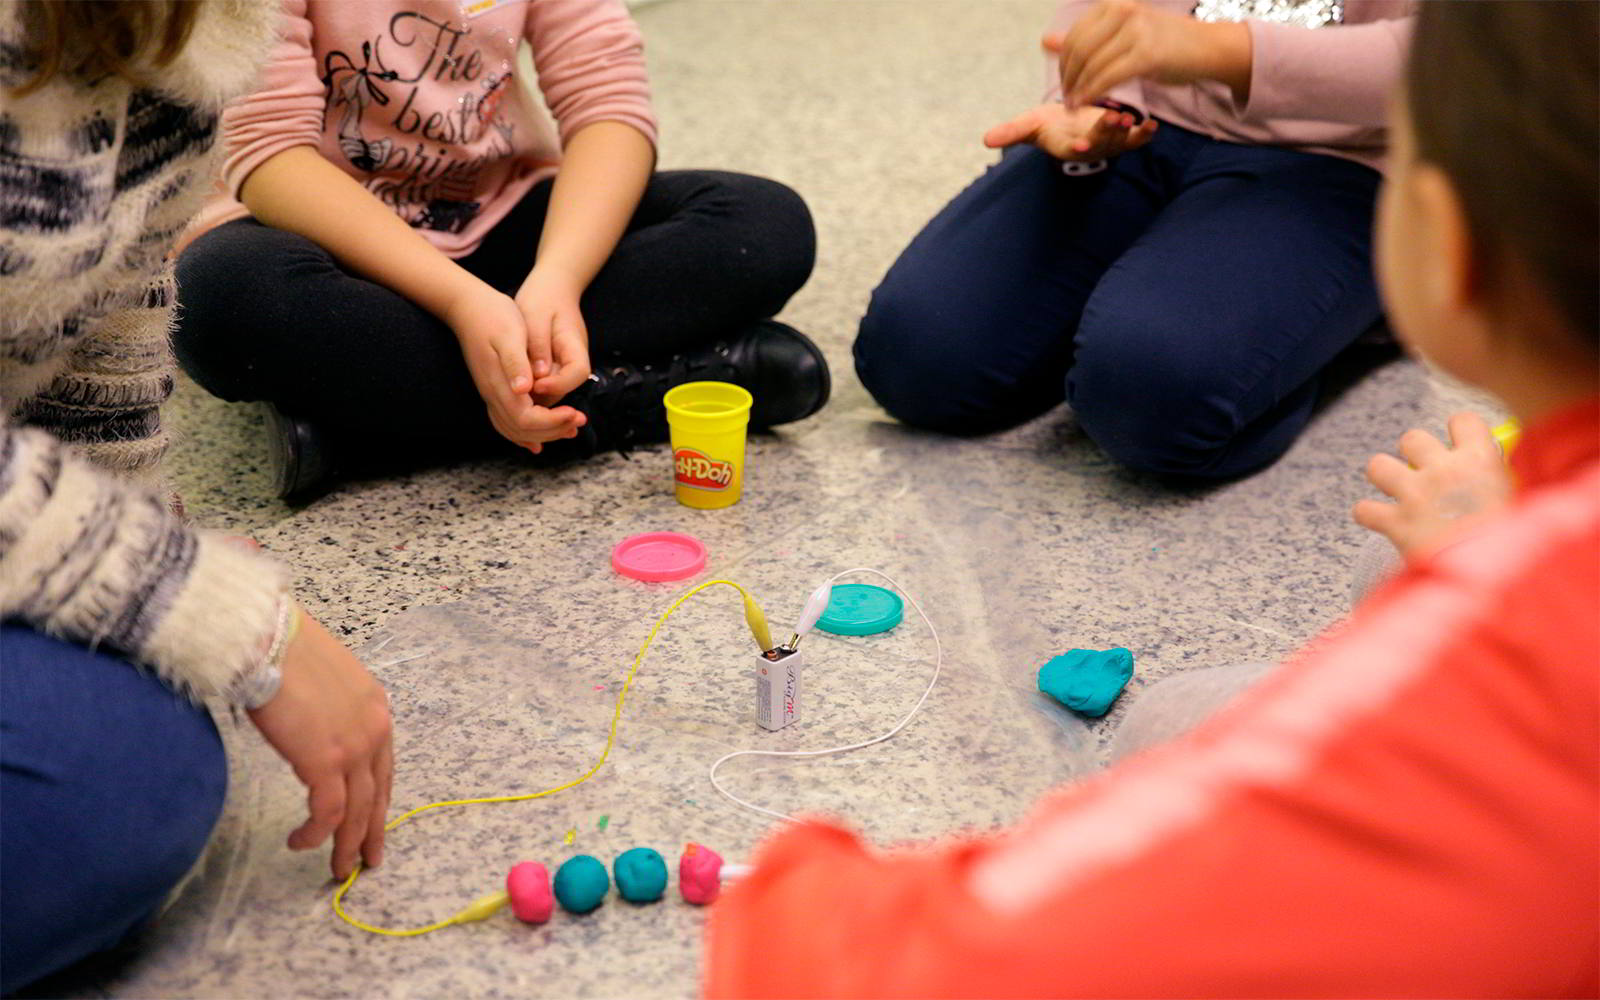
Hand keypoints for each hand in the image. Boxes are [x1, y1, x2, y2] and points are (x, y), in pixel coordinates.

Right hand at [247, 611, 394, 879]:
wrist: (269, 638)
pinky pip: (328, 811)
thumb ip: (328, 711)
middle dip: (371, 832)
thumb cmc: (285, 650)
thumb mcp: (323, 680)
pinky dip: (315, 833)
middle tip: (366, 861)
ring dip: (347, 843)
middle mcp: (374, 729)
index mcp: (376, 708)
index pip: (384, 767)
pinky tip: (301, 842)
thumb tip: (311, 731)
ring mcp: (354, 746)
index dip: (379, 799)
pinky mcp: (326, 761)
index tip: (373, 823)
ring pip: (358, 811)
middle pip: (378, 794)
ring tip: (337, 869)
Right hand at [442, 283, 585, 452]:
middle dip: (553, 430)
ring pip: (515, 430)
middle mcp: (493, 395)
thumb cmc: (493, 317)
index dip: (552, 422)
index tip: (574, 413)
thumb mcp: (510, 334)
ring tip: (569, 429)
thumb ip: (516, 363)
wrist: (468, 308)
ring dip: (543, 434)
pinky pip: (506, 422)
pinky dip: (525, 433)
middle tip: (579, 420)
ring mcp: (491, 394)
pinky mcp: (493, 390)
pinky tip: (538, 439)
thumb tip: (524, 389)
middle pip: (523, 429)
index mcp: (500, 384)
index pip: (527, 419)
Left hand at [514, 266, 592, 406]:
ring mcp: (563, 365)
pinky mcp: (552, 368)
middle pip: (564, 388)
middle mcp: (573, 360)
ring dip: (532, 394)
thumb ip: (538, 345)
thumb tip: (538, 375)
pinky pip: (543, 385)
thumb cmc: (543, 297)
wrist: (550, 286)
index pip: (577, 374)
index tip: (535, 385)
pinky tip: (509, 383)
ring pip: (552, 390)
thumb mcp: (535, 316)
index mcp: (575, 345)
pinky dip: (528, 388)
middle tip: (514, 393)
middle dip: (541, 395)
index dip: (558, 384)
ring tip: (508, 390)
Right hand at [984, 102, 1156, 160]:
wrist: (1068, 125)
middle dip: (1106, 133)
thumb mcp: (1028, 125)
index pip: (1071, 149)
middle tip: (1114, 119)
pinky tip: (1152, 126)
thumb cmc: (1047, 124)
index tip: (1082, 144)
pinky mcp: (1122, 137)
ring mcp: (1107, 144)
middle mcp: (1089, 148)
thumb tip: (986, 140)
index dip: (1077, 147)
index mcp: (1066, 146)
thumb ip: (1011, 132)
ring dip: (1125, 132)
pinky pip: (1135, 140)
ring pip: (1117, 141)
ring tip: (1129, 118)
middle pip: (1099, 143)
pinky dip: (1144, 135)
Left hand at [1049, 0, 1250, 107]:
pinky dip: (1092, 93)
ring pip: (1091, 66)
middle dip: (1068, 79)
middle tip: (1066, 100)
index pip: (1075, 37)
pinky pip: (1107, 78)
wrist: (1207, 48)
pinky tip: (1086, 104)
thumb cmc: (1164, 43)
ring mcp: (1135, 31)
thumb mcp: (1121, 35)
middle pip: (1079, 52)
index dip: (1064, 64)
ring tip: (1073, 107)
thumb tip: (1046, 41)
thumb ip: (1085, 38)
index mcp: (1113, 5)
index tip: (1064, 84)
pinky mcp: (1145, 55)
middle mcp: (1123, 12)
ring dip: (1078, 91)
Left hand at [1352, 412, 1513, 556]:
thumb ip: (1497, 480)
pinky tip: (1382, 523)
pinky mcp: (1395, 522)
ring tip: (1398, 492)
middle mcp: (1443, 471)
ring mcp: (1415, 495)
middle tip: (1426, 475)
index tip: (1458, 445)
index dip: (1458, 430)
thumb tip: (1488, 471)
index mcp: (1479, 461)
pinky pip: (1363, 509)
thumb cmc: (1515, 544)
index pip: (1463, 421)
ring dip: (1385, 477)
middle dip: (1414, 453)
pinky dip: (1369, 516)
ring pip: (1378, 465)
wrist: (1494, 577)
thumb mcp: (1519, 501)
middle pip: (1412, 438)